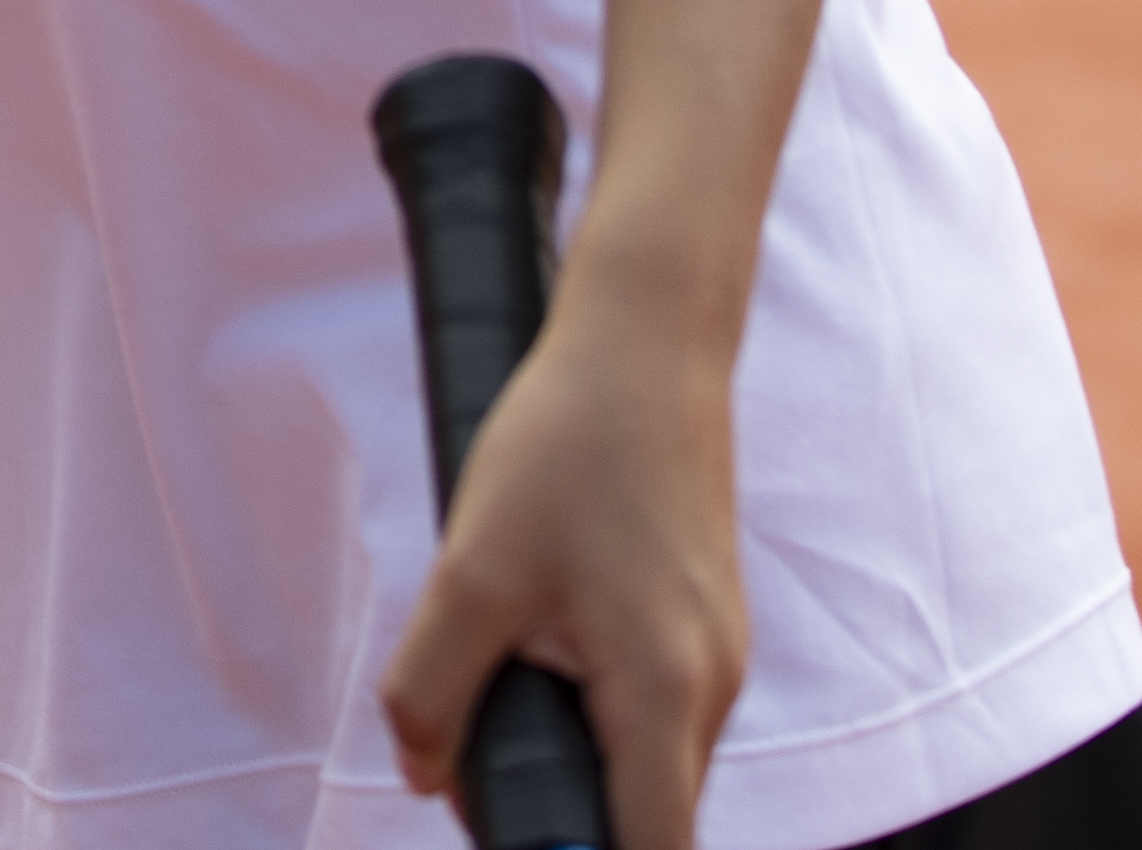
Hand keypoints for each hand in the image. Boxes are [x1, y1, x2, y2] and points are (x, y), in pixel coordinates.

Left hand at [375, 270, 752, 849]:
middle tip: (479, 753)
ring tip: (509, 669)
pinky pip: (653, 708)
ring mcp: (718, 656)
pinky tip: (544, 641)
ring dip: (577, 750)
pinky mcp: (705, 626)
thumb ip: (432, 690)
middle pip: (647, 815)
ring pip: (648, 761)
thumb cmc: (568, 440)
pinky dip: (598, 706)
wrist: (645, 341)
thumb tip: (423, 777)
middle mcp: (714, 687)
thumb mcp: (471, 569)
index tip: (524, 838)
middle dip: (564, 807)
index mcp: (669, 690)